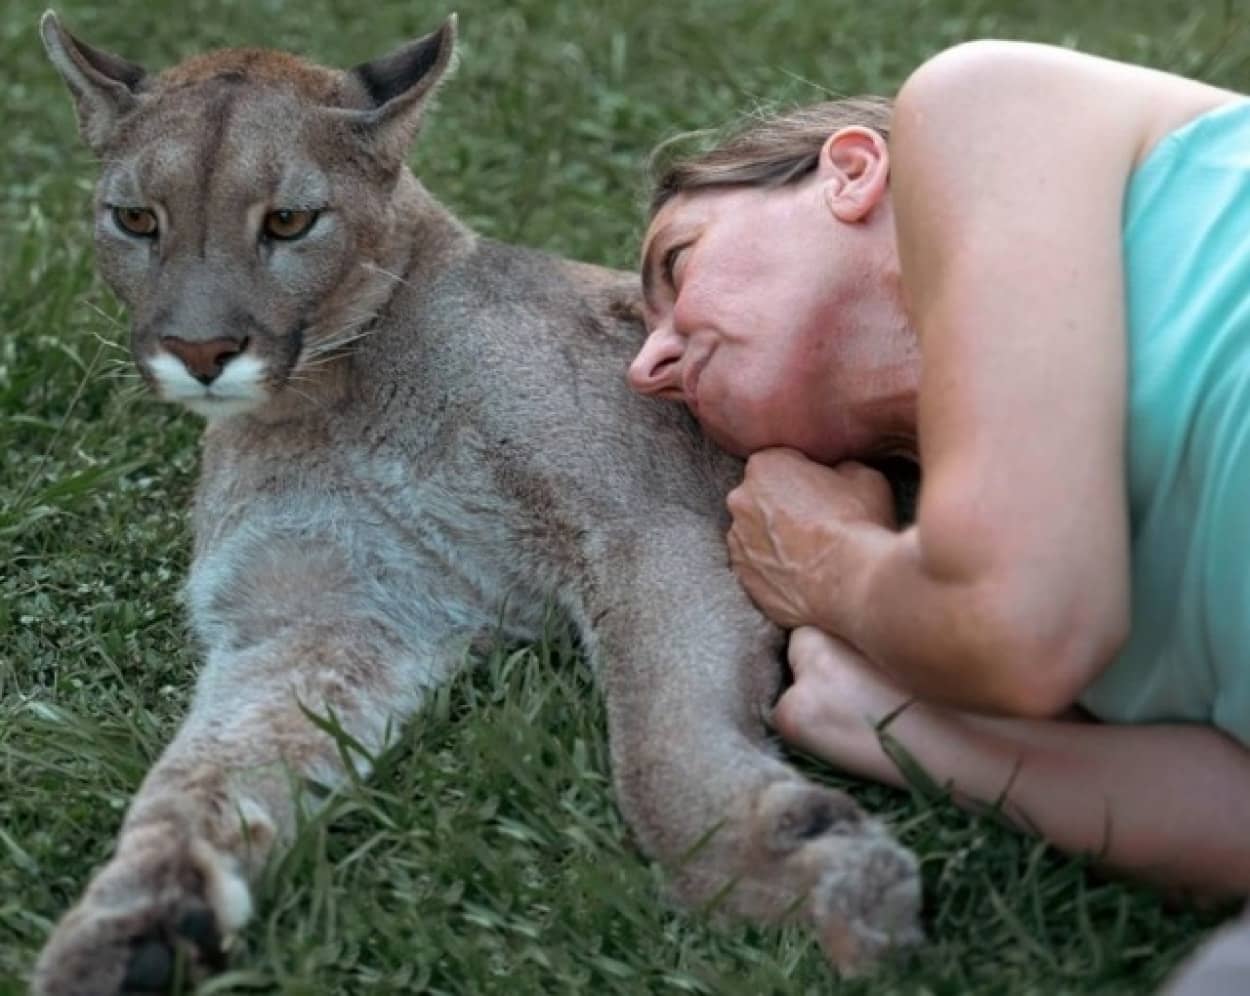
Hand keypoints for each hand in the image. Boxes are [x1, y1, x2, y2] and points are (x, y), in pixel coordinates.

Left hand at [726, 448, 895, 628]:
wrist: (849, 583)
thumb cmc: (855, 525)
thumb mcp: (864, 477)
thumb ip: (840, 468)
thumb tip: (838, 475)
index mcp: (764, 466)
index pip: (780, 461)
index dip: (805, 475)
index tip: (822, 491)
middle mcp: (740, 500)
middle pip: (760, 497)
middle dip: (783, 506)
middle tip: (816, 522)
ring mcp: (737, 542)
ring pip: (755, 533)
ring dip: (775, 539)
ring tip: (811, 553)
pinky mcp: (743, 577)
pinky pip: (756, 567)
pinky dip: (773, 569)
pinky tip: (801, 575)